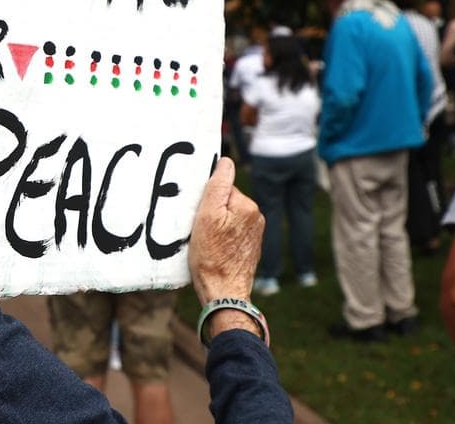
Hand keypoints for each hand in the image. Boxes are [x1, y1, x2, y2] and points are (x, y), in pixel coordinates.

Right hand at [188, 157, 264, 303]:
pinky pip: (232, 232)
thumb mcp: (207, 216)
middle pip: (225, 202)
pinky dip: (221, 237)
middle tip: (199, 228)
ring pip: (228, 217)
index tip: (198, 212)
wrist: (224, 292)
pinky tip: (214, 250)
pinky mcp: (250, 248)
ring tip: (206, 241)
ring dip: (216, 225)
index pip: (222, 186)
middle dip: (211, 211)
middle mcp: (256, 217)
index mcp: (247, 205)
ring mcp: (255, 234)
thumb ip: (217, 185)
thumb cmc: (211, 255)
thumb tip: (225, 161)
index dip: (206, 198)